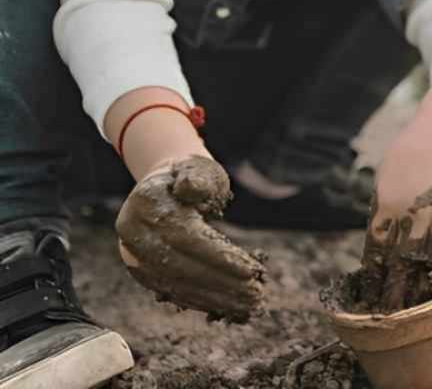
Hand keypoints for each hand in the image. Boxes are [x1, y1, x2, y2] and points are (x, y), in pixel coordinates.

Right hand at [116, 156, 266, 321]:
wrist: (163, 186)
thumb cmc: (191, 175)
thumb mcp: (197, 167)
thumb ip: (197, 177)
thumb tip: (192, 189)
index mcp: (146, 203)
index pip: (185, 238)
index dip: (218, 257)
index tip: (252, 271)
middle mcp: (134, 233)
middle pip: (180, 266)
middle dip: (220, 283)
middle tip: (255, 293)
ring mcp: (134, 255)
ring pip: (176, 284)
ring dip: (214, 298)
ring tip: (248, 305)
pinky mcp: (141, 271)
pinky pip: (172, 290)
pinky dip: (200, 300)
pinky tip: (227, 306)